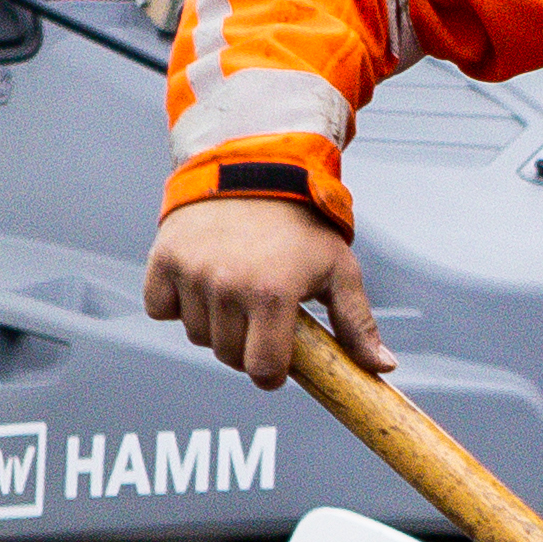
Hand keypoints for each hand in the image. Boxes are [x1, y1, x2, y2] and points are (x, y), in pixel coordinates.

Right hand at [141, 194, 383, 391]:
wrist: (255, 167)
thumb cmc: (302, 220)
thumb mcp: (338, 268)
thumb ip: (356, 322)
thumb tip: (381, 366)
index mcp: (272, 294)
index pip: (262, 370)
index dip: (272, 374)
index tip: (276, 363)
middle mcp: (227, 286)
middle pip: (228, 356)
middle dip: (246, 346)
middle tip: (260, 316)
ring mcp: (192, 273)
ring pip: (196, 334)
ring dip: (214, 324)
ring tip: (234, 290)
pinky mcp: (163, 260)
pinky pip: (161, 308)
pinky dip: (176, 302)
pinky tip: (201, 280)